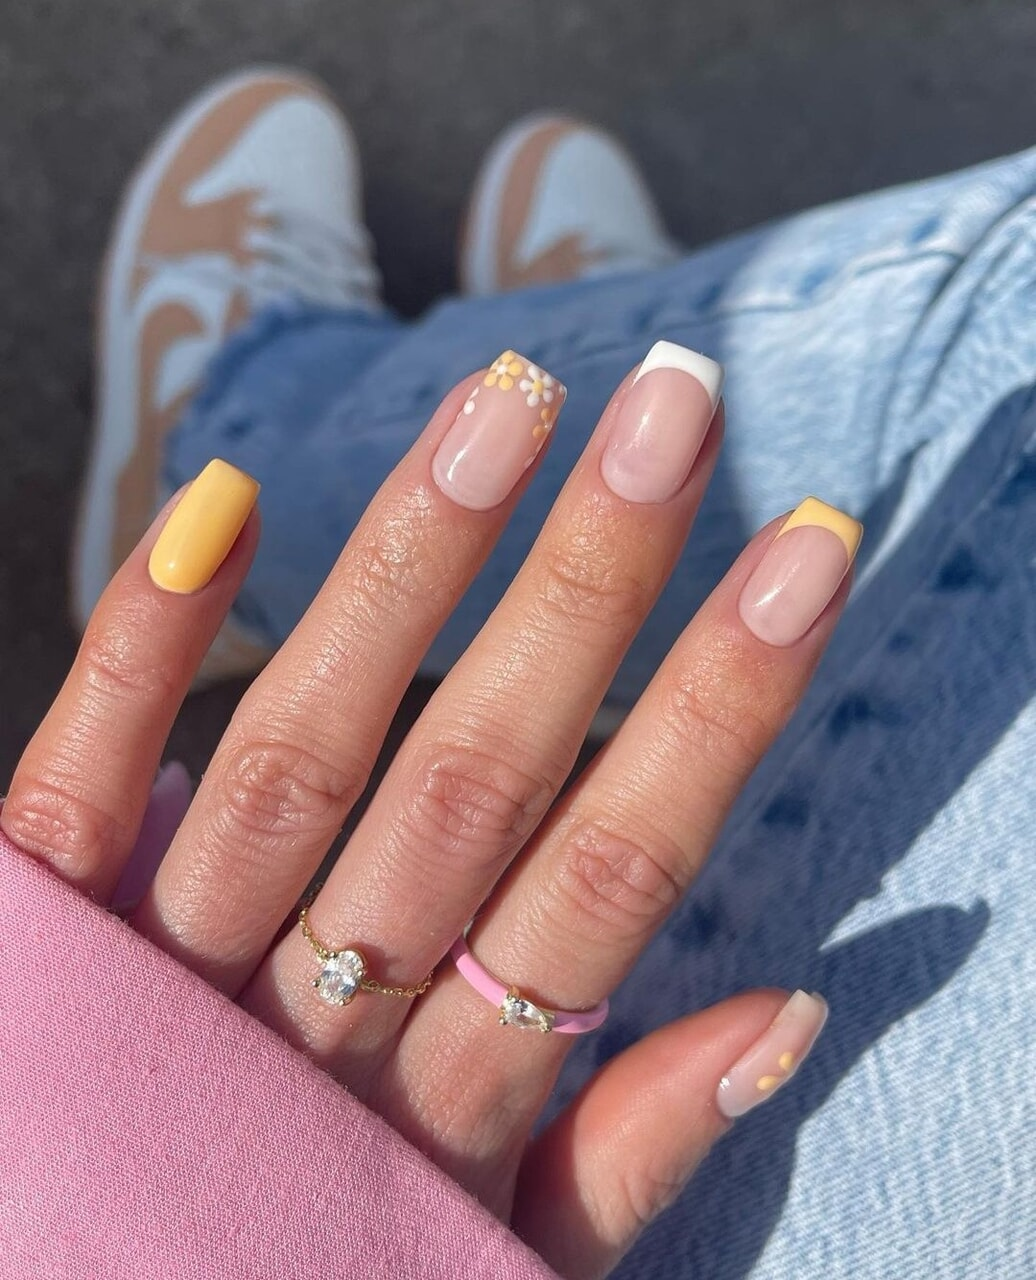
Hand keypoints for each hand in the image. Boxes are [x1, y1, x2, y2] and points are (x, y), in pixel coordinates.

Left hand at [2, 346, 856, 1278]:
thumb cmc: (311, 1274)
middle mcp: (316, 1033)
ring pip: (301, 755)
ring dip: (409, 569)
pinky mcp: (37, 950)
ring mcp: (161, 984)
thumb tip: (788, 1012)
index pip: (610, 877)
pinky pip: (76, 790)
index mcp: (450, 1109)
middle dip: (585, 586)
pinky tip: (223, 498)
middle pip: (472, 779)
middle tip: (669, 405)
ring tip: (504, 409)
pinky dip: (144, 646)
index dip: (715, 713)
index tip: (801, 554)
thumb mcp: (494, 1258)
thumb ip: (623, 1154)